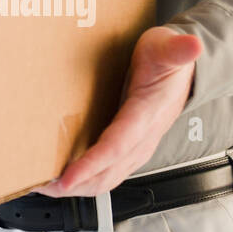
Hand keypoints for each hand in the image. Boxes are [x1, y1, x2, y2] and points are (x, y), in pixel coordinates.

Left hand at [33, 25, 201, 198]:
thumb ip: (176, 48)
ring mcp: (137, 147)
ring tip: (44, 185)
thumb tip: (192, 45)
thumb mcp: (168, 47)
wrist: (186, 72)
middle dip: (74, 184)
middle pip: (107, 172)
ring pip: (107, 178)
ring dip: (78, 186)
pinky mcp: (131, 147)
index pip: (116, 147)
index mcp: (146, 116)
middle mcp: (142, 138)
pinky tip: (66, 175)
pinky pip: (108, 171)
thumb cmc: (170, 59)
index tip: (66, 177)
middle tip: (40, 185)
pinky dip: (86, 178)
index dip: (91, 164)